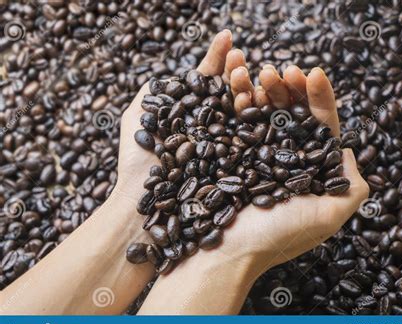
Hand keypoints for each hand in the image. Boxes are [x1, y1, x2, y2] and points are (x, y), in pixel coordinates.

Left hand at [113, 29, 244, 202]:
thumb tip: (167, 74)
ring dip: (247, 88)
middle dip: (235, 70)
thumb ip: (151, 93)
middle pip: (228, 93)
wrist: (143, 205)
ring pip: (243, 112)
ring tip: (248, 69)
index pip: (206, 81)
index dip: (216, 58)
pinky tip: (261, 99)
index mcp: (191, 114)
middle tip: (239, 54)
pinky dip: (258, 118)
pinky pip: (252, 139)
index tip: (226, 36)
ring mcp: (226, 145)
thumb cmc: (136, 162)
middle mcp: (211, 128)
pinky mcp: (237, 166)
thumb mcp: (136, 118)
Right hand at [215, 64, 369, 272]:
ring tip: (263, 71)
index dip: (320, 99)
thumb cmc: (278, 236)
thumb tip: (351, 153)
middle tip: (285, 69)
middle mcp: (285, 161)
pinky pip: (239, 121)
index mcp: (310, 173)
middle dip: (292, 89)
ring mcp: (257, 156)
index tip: (315, 73)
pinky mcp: (231, 154)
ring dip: (267, 89)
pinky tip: (243, 83)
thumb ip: (352, 188)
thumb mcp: (328, 217)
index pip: (321, 128)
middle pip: (293, 116)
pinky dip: (242, 100)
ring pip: (266, 114)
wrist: (226, 251)